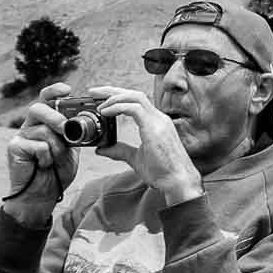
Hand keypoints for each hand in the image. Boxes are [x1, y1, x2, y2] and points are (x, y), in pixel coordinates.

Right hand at [1, 83, 79, 224]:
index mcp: (44, 122)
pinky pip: (37, 145)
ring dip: (56, 145)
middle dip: (55, 117)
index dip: (54, 91)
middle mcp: (30, 126)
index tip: (67, 89)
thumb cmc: (56, 172)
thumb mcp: (71, 150)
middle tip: (66, 129)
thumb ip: (75, 135)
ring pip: (41, 129)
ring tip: (56, 158)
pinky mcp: (14, 148)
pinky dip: (47, 157)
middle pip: (38, 108)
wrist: (42, 196)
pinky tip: (43, 165)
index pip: (46, 100)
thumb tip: (86, 122)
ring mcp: (20, 136)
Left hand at [80, 86, 202, 205]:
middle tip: (94, 92)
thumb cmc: (163, 172)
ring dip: (114, 97)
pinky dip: (118, 107)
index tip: (101, 98)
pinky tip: (105, 112)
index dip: (118, 96)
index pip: (137, 101)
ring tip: (99, 104)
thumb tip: (102, 149)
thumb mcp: (136, 158)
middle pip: (134, 94)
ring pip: (135, 97)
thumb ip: (120, 151)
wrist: (178, 182)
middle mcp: (158, 118)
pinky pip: (134, 108)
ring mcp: (158, 121)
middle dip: (112, 90)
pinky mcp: (154, 127)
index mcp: (156, 123)